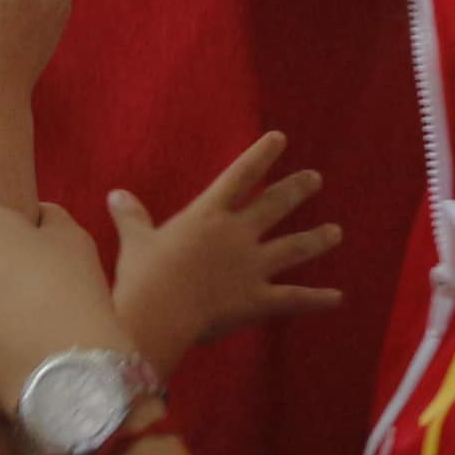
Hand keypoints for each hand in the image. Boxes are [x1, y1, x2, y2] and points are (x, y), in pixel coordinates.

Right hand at [108, 132, 343, 363]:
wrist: (158, 315)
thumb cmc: (143, 275)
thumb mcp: (135, 241)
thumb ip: (131, 216)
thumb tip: (116, 194)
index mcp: (208, 215)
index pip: (240, 176)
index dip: (261, 155)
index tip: (280, 138)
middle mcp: (236, 235)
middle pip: (274, 206)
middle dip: (297, 190)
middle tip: (315, 179)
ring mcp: (251, 267)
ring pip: (293, 248)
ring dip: (316, 240)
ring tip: (336, 232)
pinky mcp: (258, 300)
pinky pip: (293, 298)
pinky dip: (317, 299)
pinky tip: (338, 298)